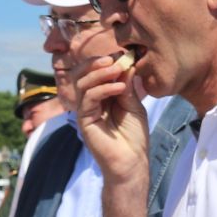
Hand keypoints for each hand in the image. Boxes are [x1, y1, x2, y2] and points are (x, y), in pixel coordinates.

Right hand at [75, 52, 149, 186]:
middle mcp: (91, 102)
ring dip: (99, 73)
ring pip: (82, 83)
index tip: (123, 55)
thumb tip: (125, 64)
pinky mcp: (84, 120)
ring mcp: (86, 111)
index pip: (95, 73)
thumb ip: (127, 86)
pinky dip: (103, 88)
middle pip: (82, 74)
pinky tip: (119, 88)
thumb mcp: (134, 105)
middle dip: (96, 63)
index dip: (106, 61)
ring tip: (116, 69)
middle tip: (113, 58)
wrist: (132, 162)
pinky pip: (88, 98)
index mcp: (102, 96)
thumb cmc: (134, 137)